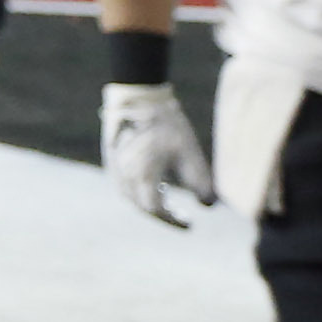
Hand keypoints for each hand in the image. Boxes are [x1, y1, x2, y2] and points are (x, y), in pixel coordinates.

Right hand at [100, 83, 215, 226]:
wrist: (138, 97)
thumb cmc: (166, 124)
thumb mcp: (189, 153)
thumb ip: (201, 182)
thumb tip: (209, 206)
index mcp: (142, 177)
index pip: (156, 210)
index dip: (174, 221)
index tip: (190, 223)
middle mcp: (124, 177)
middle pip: (142, 207)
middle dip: (163, 215)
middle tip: (182, 216)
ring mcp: (116, 169)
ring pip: (132, 198)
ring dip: (151, 205)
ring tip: (170, 202)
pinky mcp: (113, 161)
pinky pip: (126, 185)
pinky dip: (141, 192)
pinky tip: (157, 185)